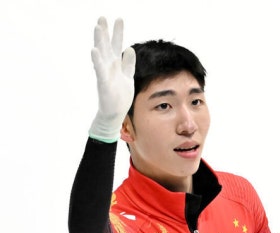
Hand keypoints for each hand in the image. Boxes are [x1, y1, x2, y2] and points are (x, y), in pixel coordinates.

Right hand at [88, 17, 135, 141]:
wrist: (115, 113)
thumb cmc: (120, 96)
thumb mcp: (128, 77)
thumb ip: (128, 64)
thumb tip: (130, 49)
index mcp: (116, 65)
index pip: (117, 45)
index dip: (118, 33)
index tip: (118, 19)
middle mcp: (109, 67)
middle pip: (107, 46)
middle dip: (106, 32)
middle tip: (102, 17)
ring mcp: (105, 74)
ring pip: (102, 54)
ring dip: (99, 41)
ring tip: (98, 27)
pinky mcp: (104, 83)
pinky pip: (99, 70)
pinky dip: (97, 61)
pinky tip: (94, 50)